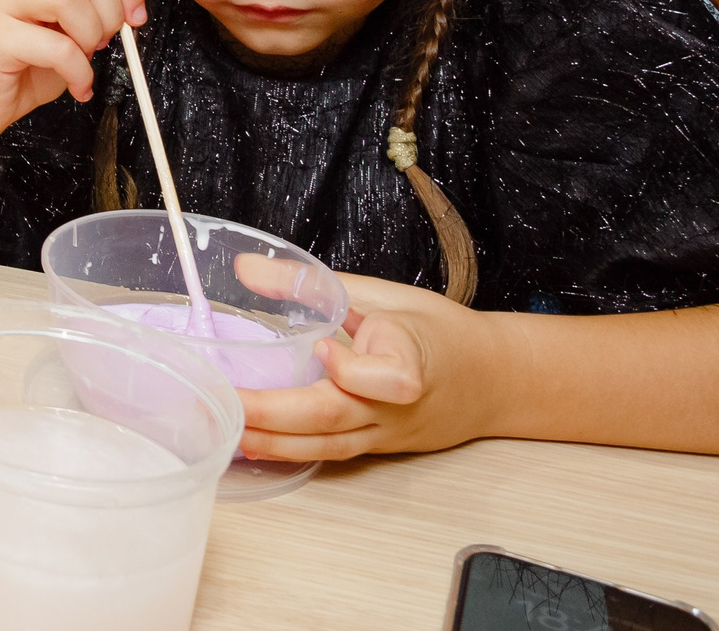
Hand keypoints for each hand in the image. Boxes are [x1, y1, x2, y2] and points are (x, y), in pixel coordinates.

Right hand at [0, 0, 145, 145]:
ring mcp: (1, 3)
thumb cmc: (24, 69)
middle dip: (111, 9)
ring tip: (86, 60)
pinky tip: (79, 87)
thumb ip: (95, 7)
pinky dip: (79, 71)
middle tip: (104, 42)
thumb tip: (133, 2)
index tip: (135, 16)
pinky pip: (56, 46)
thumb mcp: (70, 32)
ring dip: (91, 35)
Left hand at [236, 272, 497, 458]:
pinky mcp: (377, 446)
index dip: (351, 369)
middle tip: (225, 403)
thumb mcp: (382, 293)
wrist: (493, 379)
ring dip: (274, 443)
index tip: (322, 348)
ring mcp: (386, 433)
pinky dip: (291, 451)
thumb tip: (245, 266)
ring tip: (227, 433)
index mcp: (410, 359)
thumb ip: (312, 282)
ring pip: (328, 445)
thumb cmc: (437, 330)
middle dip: (274, 415)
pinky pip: (332, 453)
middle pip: (336, 419)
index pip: (386, 378)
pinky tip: (253, 445)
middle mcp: (397, 406)